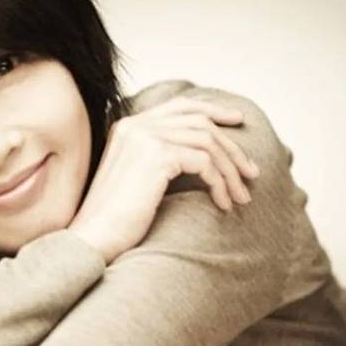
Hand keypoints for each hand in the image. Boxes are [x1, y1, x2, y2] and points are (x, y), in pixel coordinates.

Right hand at [68, 95, 259, 263]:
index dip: (213, 110)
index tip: (238, 122)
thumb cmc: (115, 220)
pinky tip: (223, 204)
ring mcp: (145, 137)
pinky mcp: (156, 155)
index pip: (180, 107)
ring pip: (207, 142)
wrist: (93, 239)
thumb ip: (159, 156)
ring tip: (242, 196)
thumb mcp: (137, 179)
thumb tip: (202, 153)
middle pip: (199, 121)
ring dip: (230, 170)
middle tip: (251, 172)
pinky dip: (220, 183)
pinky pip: (205, 162)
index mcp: (128, 126)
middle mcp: (135, 125)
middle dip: (231, 147)